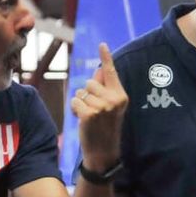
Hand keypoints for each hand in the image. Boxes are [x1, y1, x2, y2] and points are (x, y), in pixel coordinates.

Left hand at [72, 43, 128, 171]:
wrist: (104, 151)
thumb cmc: (105, 126)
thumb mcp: (111, 107)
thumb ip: (105, 88)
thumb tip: (98, 70)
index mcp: (121, 96)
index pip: (111, 73)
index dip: (106, 57)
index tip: (102, 44)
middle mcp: (114, 100)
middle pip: (90, 83)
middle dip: (87, 94)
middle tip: (94, 111)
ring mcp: (102, 107)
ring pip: (81, 92)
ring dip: (80, 103)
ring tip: (89, 116)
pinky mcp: (89, 114)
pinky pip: (74, 102)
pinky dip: (75, 110)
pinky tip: (83, 120)